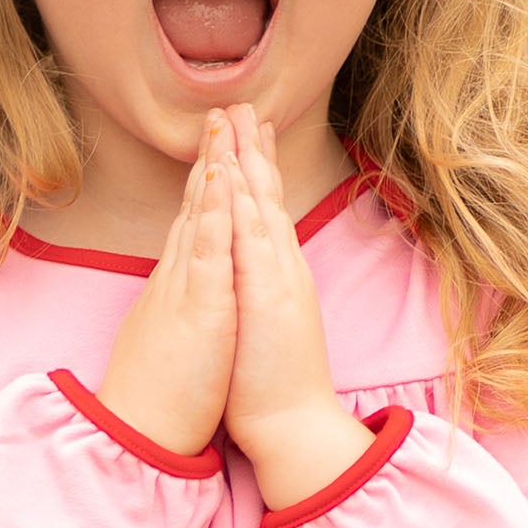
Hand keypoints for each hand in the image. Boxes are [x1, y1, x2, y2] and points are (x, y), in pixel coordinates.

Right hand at [96, 120, 238, 457]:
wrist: (140, 438)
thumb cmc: (159, 401)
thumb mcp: (171, 343)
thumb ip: (176, 312)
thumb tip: (178, 299)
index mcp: (179, 290)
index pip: (196, 226)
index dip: (209, 184)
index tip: (222, 147)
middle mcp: (178, 280)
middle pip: (198, 207)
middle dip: (213, 156)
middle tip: (226, 110)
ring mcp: (186, 290)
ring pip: (201, 216)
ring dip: (215, 165)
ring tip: (226, 121)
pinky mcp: (198, 309)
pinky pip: (207, 250)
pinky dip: (215, 212)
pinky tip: (222, 177)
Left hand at [222, 105, 374, 510]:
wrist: (293, 425)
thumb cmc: (272, 387)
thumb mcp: (262, 328)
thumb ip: (256, 296)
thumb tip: (246, 282)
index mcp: (274, 276)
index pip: (263, 212)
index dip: (253, 171)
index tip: (244, 133)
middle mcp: (280, 269)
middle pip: (265, 197)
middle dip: (252, 148)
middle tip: (241, 103)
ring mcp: (277, 278)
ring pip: (262, 206)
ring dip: (249, 160)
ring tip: (239, 117)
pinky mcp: (268, 296)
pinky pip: (254, 238)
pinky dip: (244, 202)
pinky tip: (234, 171)